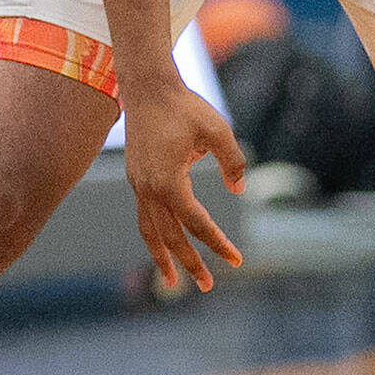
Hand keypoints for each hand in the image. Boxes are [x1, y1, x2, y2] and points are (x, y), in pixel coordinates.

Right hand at [122, 83, 244, 290]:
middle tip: (208, 286)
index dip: (217, 243)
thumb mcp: (218, 130)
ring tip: (174, 282)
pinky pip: (144, 216)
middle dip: (190, 263)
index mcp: (169, 182)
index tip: (236, 259)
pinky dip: (154, 235)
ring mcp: (138, 186)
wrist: (147, 88)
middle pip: (170, 238)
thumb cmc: (185, 107)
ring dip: (163, 257)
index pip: (197, 224)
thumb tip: (238, 192)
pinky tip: (166, 244)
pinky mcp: (136, 179)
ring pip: (150, 232)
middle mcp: (149, 190)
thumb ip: (232, 162)